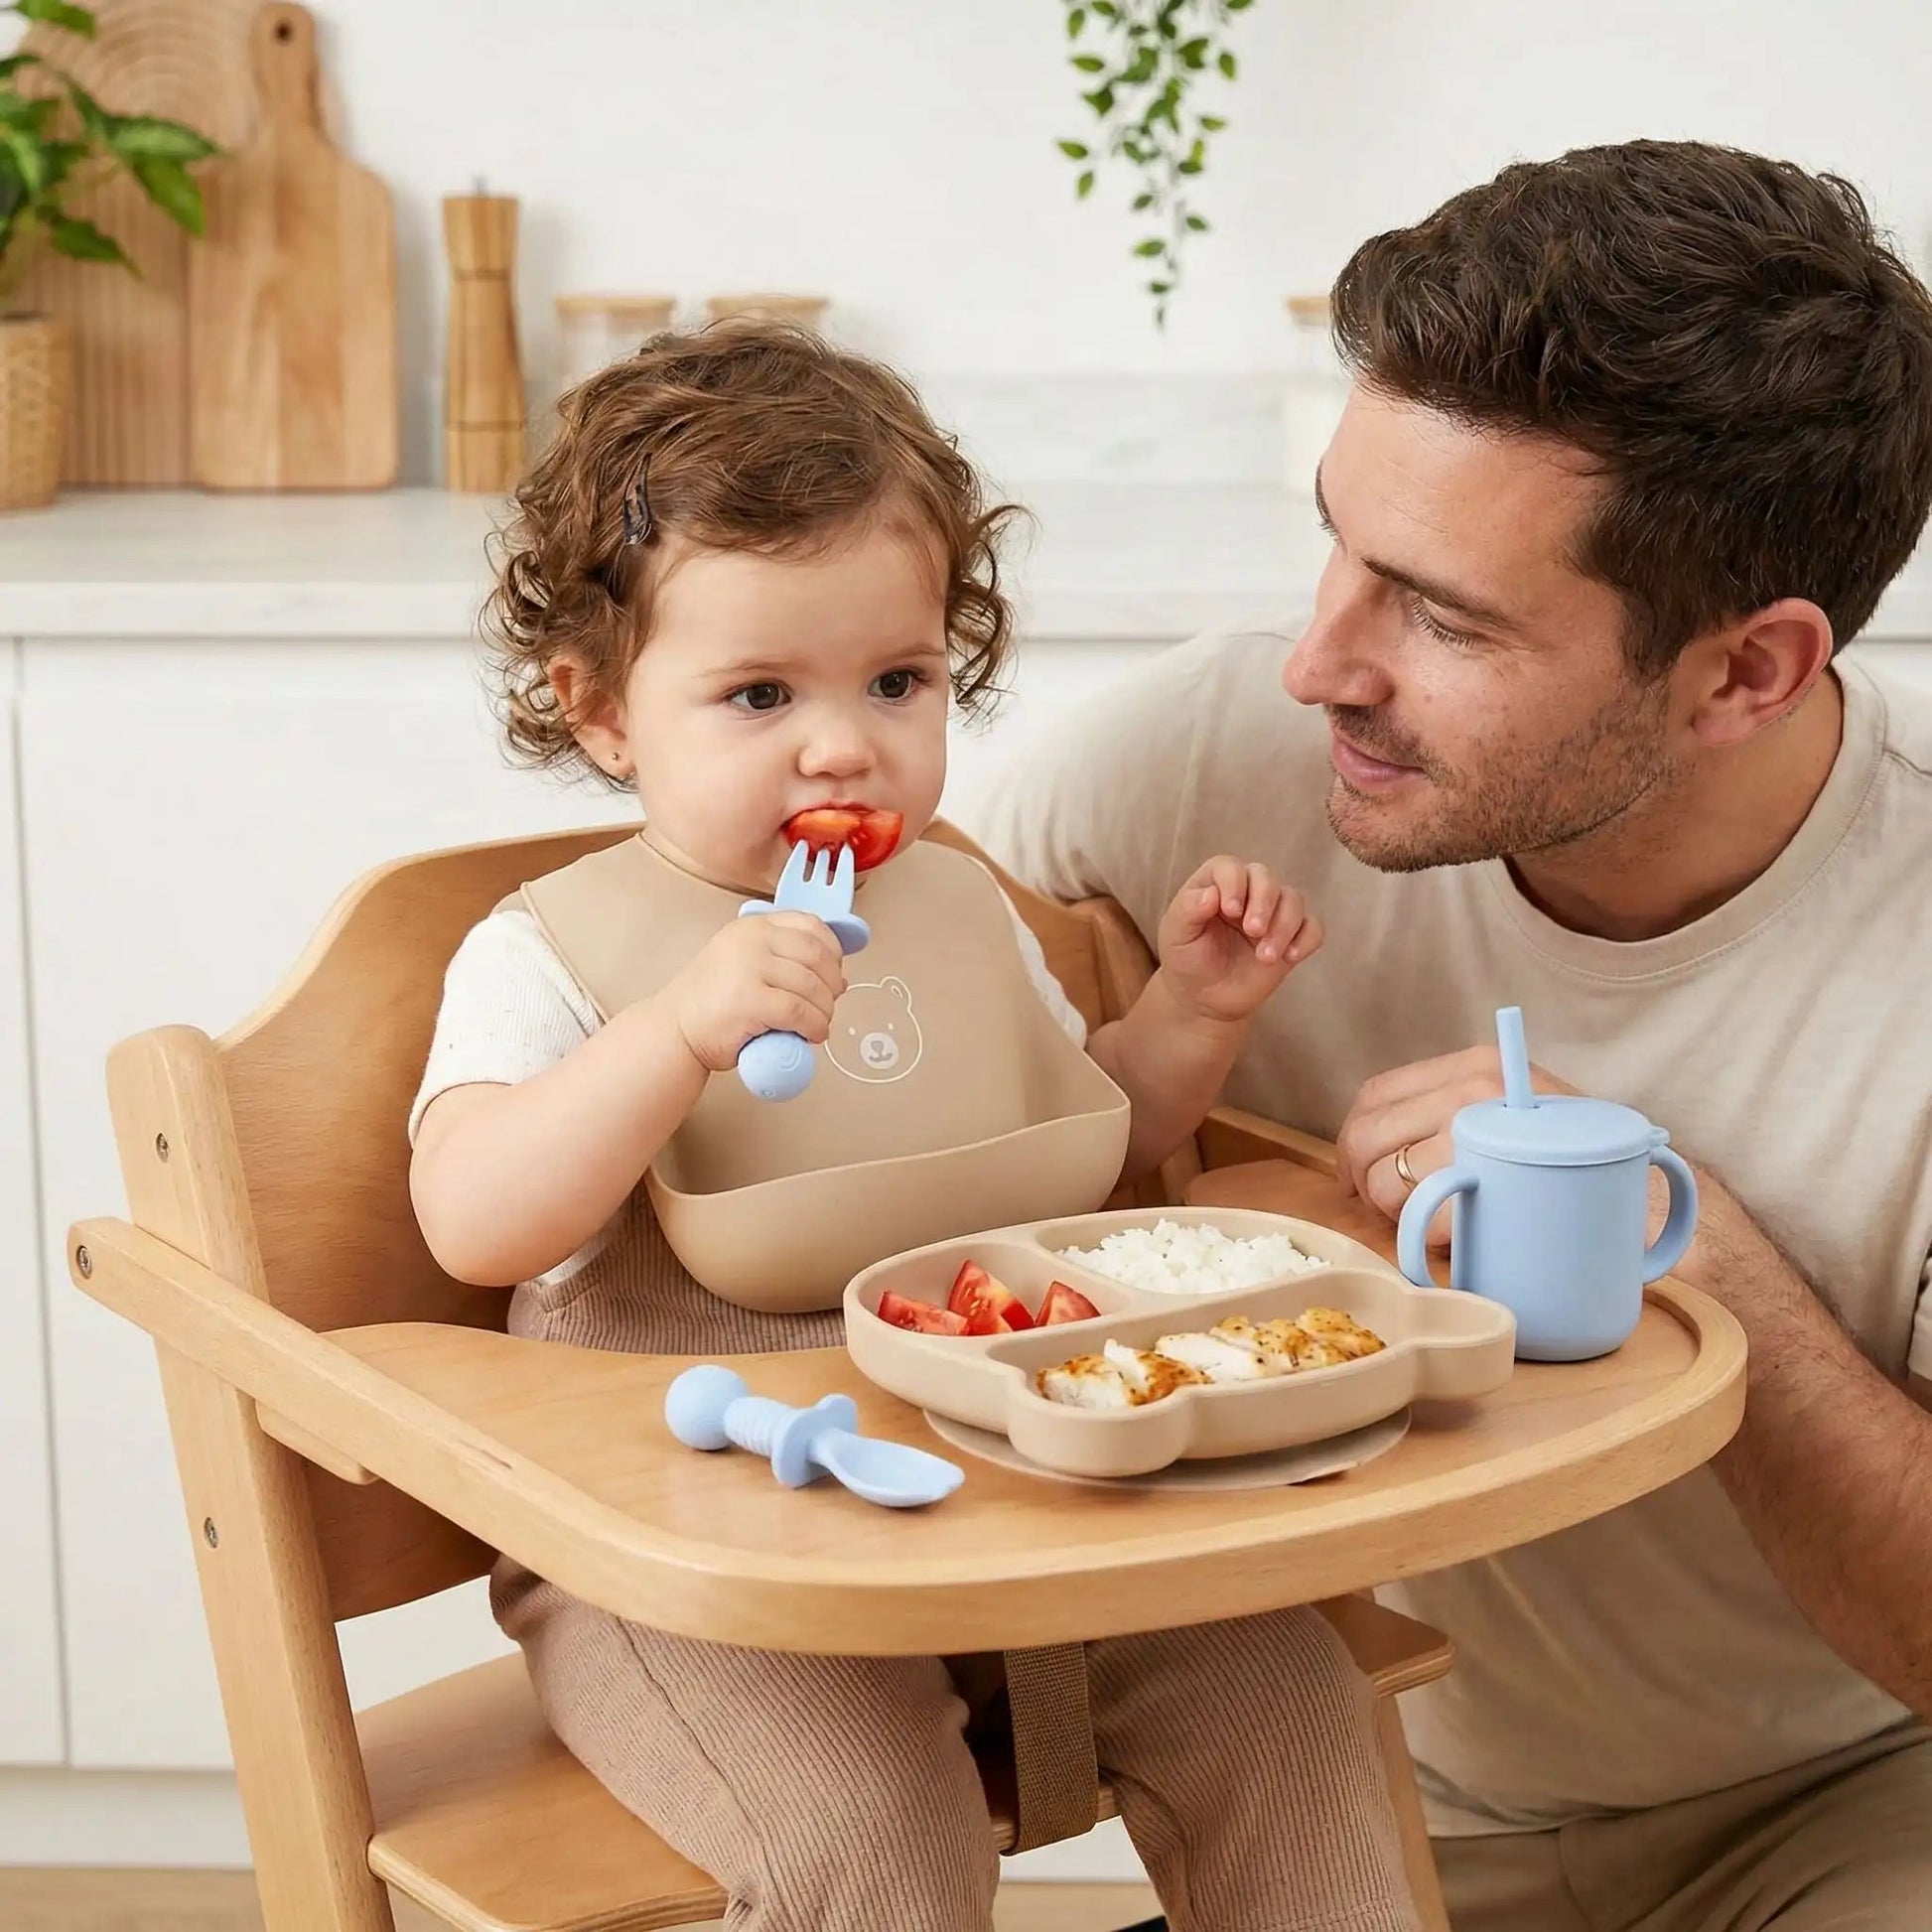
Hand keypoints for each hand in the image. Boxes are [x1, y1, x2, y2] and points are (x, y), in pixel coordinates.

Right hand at [668, 913, 846, 1072]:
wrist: (675, 1029)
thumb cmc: (713, 1003)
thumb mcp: (747, 965)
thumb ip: (786, 964)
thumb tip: (839, 979)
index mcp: (754, 927)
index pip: (811, 925)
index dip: (833, 951)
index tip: (834, 973)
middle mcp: (752, 940)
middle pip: (817, 955)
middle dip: (832, 984)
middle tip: (828, 1005)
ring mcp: (750, 968)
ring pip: (812, 986)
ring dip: (825, 1010)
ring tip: (820, 1024)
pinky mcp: (749, 1000)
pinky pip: (799, 1011)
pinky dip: (814, 1025)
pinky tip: (812, 1034)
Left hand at [1156, 857, 1322, 1025]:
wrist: (1202, 997)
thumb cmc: (1186, 958)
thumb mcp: (1176, 934)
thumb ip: (1188, 910)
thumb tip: (1211, 894)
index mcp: (1217, 882)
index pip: (1231, 867)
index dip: (1235, 884)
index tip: (1231, 911)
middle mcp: (1248, 890)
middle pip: (1267, 877)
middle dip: (1264, 902)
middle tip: (1253, 931)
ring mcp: (1273, 913)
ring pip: (1294, 900)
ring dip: (1284, 925)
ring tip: (1265, 957)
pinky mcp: (1292, 937)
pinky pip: (1313, 928)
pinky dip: (1307, 939)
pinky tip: (1290, 957)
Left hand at [1336, 1045, 1576, 1235]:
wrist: (1645, 1196)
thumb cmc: (1571, 1159)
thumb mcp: (1514, 1109)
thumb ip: (1454, 1110)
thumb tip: (1374, 1145)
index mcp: (1475, 1066)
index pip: (1377, 1094)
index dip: (1352, 1139)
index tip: (1354, 1170)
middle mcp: (1473, 1089)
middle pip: (1370, 1135)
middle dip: (1360, 1178)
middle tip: (1378, 1204)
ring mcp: (1481, 1133)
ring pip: (1386, 1180)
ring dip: (1389, 1211)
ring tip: (1422, 1219)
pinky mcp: (1489, 1184)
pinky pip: (1420, 1215)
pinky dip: (1420, 1235)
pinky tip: (1448, 1237)